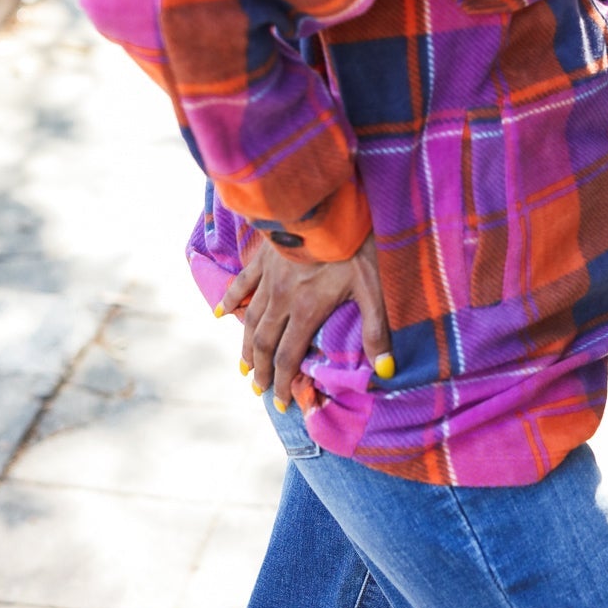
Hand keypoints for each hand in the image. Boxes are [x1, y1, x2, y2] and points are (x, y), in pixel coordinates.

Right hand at [219, 232, 391, 409]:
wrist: (325, 205)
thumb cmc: (353, 245)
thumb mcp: (372, 289)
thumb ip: (375, 330)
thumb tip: (386, 371)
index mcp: (306, 311)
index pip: (289, 357)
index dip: (284, 383)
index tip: (281, 403)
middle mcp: (282, 300)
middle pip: (264, 344)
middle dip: (262, 370)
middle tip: (259, 389)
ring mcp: (269, 278)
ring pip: (250, 319)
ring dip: (245, 345)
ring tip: (243, 366)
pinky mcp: (264, 258)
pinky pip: (241, 282)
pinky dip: (229, 299)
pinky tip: (221, 313)